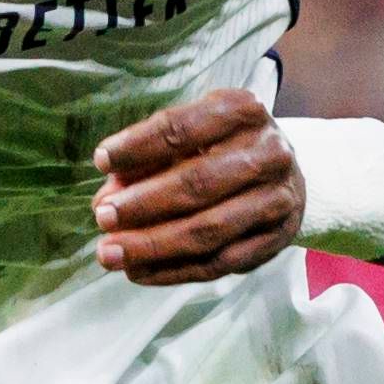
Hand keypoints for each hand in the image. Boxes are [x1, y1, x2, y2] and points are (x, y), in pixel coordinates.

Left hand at [91, 88, 302, 284]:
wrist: (282, 175)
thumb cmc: (220, 148)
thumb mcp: (188, 136)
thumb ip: (147, 161)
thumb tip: (106, 197)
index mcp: (242, 111)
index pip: (183, 127)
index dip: (138, 146)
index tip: (101, 161)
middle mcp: (269, 152)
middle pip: (198, 182)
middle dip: (143, 204)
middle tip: (102, 217)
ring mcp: (278, 199)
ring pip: (208, 230)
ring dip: (152, 245)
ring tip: (109, 253)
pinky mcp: (274, 239)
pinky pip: (218, 263)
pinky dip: (172, 271)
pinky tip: (137, 272)